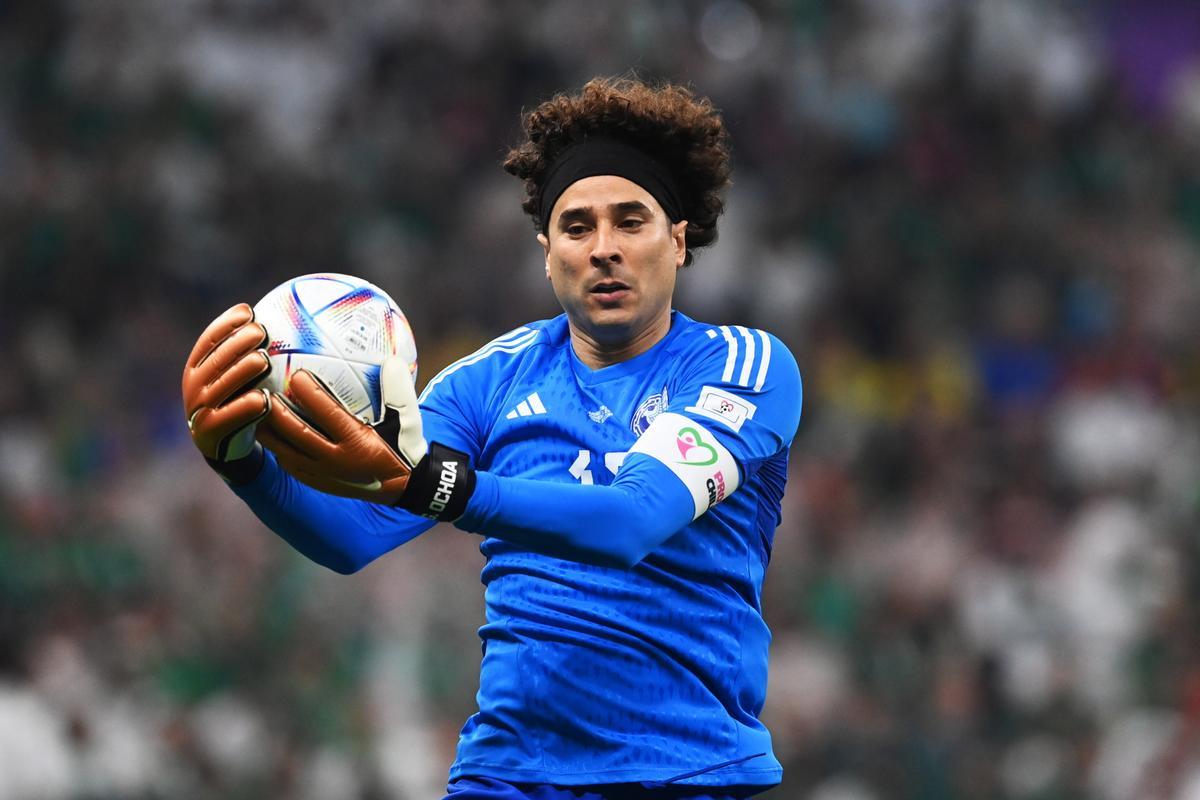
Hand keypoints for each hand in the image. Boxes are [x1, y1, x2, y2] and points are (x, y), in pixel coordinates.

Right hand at [182, 303, 271, 471]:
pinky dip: (245, 408)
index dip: (227, 324)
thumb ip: (245, 351)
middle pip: (216, 360)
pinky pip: (228, 418)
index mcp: (197, 366)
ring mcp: (199, 408)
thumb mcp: (236, 374)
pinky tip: (264, 399)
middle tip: (261, 332)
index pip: (209, 340)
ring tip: (263, 360)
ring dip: (242, 371)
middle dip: (238, 343)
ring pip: (221, 387)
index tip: (249, 312)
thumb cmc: (237, 400)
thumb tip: (280, 314)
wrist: (225, 444)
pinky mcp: (209, 431)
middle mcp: (194, 385)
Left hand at [256, 356, 427, 503]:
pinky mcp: (318, 482)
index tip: (296, 375)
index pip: (328, 415)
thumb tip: (391, 359)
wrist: (404, 485)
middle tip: (263, 390)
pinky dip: (277, 448)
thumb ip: (398, 390)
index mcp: (358, 443)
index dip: (310, 394)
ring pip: (286, 452)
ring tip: (254, 411)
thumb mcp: (408, 418)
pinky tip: (269, 433)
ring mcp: (324, 474)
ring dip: (269, 432)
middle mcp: (337, 461)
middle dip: (277, 412)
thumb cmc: (404, 446)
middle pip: (298, 434)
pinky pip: (290, 464)